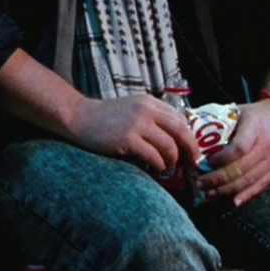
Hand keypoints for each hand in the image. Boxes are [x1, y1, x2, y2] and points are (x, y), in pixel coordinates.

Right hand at [67, 94, 199, 170]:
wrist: (78, 117)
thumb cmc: (105, 117)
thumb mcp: (132, 108)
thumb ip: (152, 117)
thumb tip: (177, 138)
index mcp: (149, 102)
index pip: (180, 119)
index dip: (190, 137)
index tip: (191, 149)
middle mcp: (146, 110)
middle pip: (181, 131)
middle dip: (190, 149)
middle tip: (191, 162)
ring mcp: (136, 124)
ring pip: (169, 146)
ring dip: (172, 160)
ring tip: (167, 166)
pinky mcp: (127, 139)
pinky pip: (154, 156)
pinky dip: (159, 165)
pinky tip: (155, 167)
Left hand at [198, 100, 269, 205]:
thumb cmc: (254, 114)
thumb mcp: (237, 111)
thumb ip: (217, 121)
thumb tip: (187, 129)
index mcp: (255, 128)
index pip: (239, 148)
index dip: (222, 159)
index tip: (206, 162)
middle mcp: (267, 146)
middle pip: (242, 168)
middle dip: (218, 179)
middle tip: (200, 183)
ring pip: (250, 180)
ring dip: (228, 190)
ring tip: (209, 193)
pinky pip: (261, 185)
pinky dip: (246, 194)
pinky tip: (232, 201)